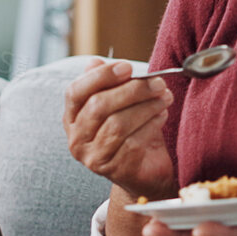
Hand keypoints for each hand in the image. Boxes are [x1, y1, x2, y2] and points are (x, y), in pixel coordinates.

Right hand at [65, 59, 176, 201]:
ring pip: (117, 124)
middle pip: (98, 106)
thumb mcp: (119, 105)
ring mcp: (94, 158)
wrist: (146, 173)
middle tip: (157, 82)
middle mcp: (77, 139)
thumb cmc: (132, 132)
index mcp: (71, 118)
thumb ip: (106, 84)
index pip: (75, 92)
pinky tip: (162, 116)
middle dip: (131, 90)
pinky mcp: (115, 170)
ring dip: (146, 107)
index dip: (100, 77)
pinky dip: (151, 125)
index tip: (127, 67)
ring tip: (165, 97)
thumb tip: (94, 62)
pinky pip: (133, 143)